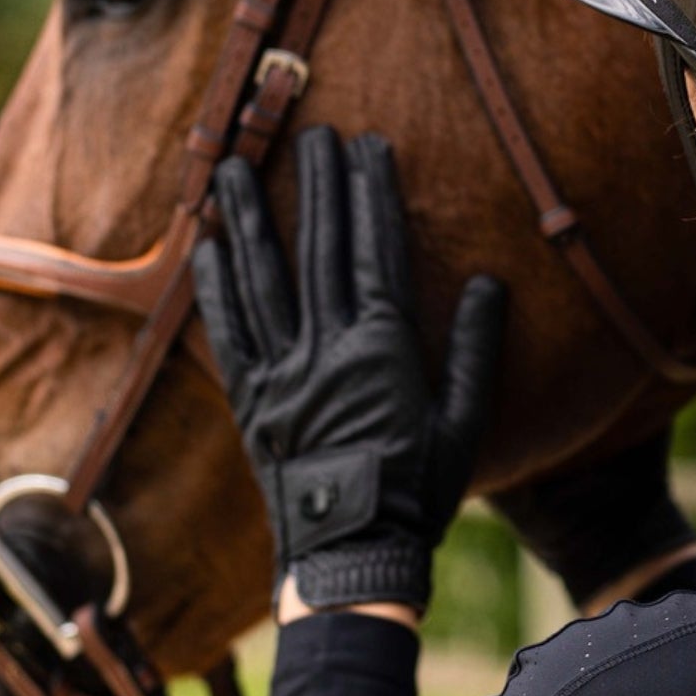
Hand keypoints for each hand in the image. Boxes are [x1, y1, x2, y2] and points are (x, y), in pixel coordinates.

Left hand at [190, 127, 507, 616]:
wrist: (351, 562)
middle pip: (319, 250)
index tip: (368, 146)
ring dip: (249, 220)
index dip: (371, 194)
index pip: (375, 252)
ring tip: (237, 168)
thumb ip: (475, 349)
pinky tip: (205, 245)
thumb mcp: (464, 423)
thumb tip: (490, 282)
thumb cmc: (418, 494)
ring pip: (261, 280)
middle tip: (311, 133)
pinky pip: (228, 333)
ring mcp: (281, 376)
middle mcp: (326, 353)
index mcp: (383, 352)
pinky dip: (214, 286)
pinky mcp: (249, 402)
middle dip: (317, 186)